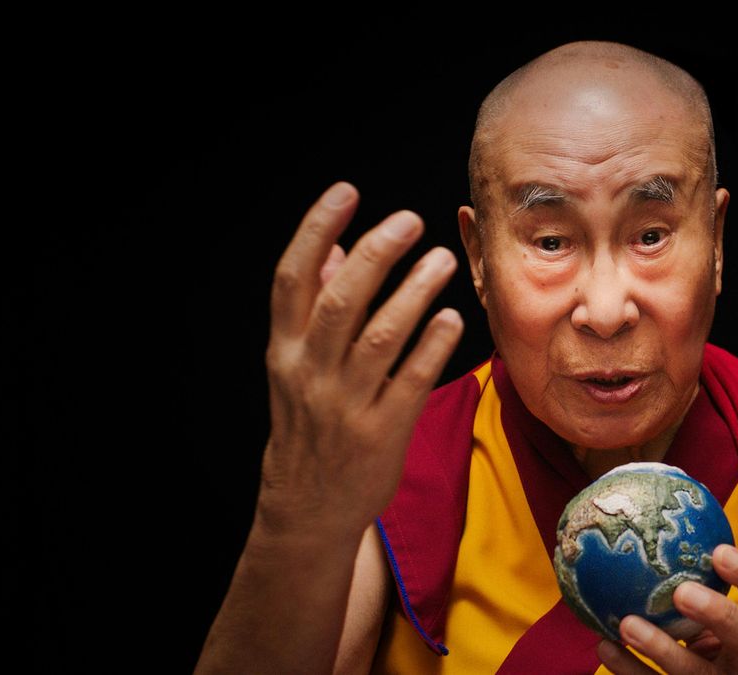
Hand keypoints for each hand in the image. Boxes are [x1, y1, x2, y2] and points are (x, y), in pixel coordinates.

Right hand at [258, 181, 462, 537]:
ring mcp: (346, 404)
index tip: (346, 192)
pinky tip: (451, 317)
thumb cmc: (309, 428)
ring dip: (413, 292)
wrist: (308, 510)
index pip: (293, 279)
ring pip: (380, 336)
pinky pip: (410, 380)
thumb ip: (311, 313)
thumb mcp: (294, 370)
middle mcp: (311, 373)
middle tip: (410, 220)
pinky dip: (431, 346)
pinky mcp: (382, 432)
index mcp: (286, 351)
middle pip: (341, 300)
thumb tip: (328, 253)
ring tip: (443, 257)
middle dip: (375, 253)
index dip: (316, 230)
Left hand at [597, 544, 737, 673]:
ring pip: (697, 674)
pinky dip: (630, 670)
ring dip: (661, 649)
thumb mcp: (726, 622)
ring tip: (627, 623)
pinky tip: (605, 646)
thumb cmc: (718, 649)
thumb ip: (705, 586)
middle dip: (719, 614)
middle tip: (681, 591)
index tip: (719, 550)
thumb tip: (656, 522)